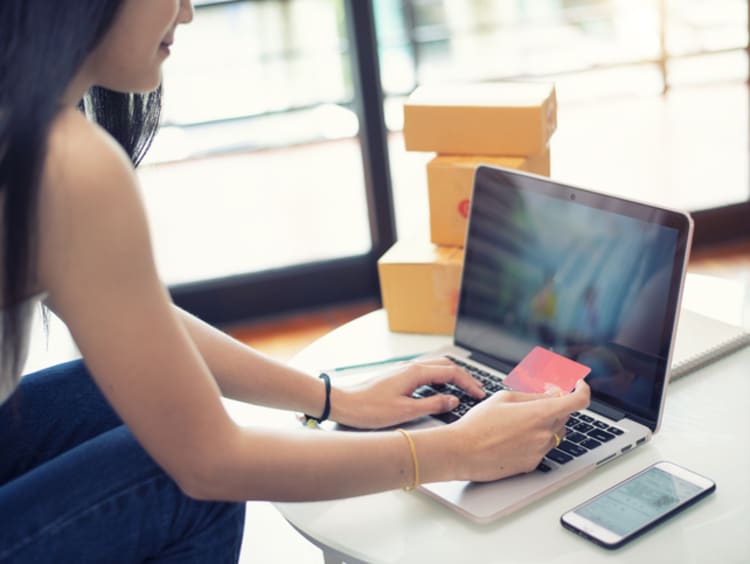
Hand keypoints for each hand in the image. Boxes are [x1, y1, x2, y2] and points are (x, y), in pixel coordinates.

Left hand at [330, 357, 485, 428]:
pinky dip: (440, 378)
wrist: (344, 404)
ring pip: (436, 367)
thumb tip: (453, 401)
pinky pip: (426, 372)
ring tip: (464, 389)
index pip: (451, 372)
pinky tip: (441, 389)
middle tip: (477, 390)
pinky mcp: (399, 377)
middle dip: (465, 376)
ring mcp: (404, 371)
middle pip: (446, 365)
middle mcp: (411, 367)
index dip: (469, 383)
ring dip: (452, 376)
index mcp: (415, 373)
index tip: (480, 394)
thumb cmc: (369, 409)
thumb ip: (433, 405)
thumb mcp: (405, 411)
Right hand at [449, 380, 589, 481]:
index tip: (578, 385)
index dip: (582, 390)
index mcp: (540, 413)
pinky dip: (533, 440)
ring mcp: (540, 452)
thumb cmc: (479, 423)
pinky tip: (511, 438)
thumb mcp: (504, 398)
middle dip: (554, 406)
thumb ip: (533, 395)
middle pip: (564, 416)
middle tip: (534, 401)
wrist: (462, 452)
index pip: (578, 401)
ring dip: (544, 424)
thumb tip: (553, 394)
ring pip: (553, 434)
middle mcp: (545, 434)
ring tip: (516, 422)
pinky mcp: (532, 465)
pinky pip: (541, 449)